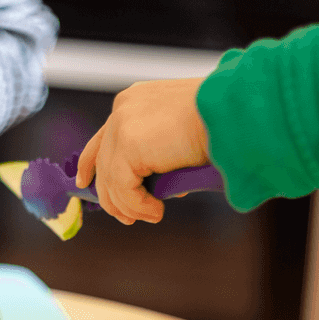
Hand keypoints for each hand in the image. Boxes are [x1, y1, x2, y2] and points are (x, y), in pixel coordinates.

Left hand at [75, 78, 209, 224]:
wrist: (233, 111)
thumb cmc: (221, 121)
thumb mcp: (181, 137)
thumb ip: (161, 157)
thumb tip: (158, 188)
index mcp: (134, 102)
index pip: (102, 137)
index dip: (90, 163)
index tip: (85, 184)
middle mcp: (123, 109)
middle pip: (101, 160)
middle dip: (110, 195)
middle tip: (128, 218)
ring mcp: (122, 124)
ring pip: (111, 180)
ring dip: (130, 206)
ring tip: (151, 216)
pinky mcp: (127, 143)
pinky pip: (123, 188)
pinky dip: (138, 206)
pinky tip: (156, 211)